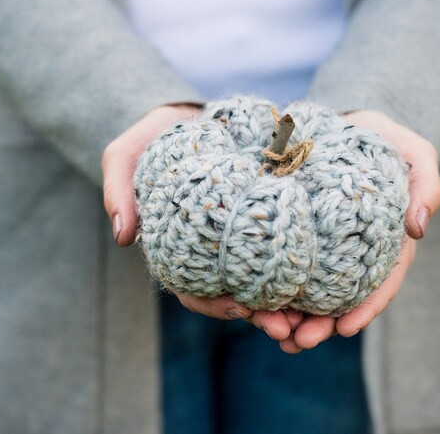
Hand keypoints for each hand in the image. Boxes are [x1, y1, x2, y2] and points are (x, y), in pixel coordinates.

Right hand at [100, 103, 292, 339]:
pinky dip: (300, 269)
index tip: (239, 309)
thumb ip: (118, 188)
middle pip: (235, 295)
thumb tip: (123, 237)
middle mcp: (212, 251)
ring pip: (264, 282)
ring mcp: (242, 237)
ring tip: (308, 315)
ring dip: (285, 304)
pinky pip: (285, 250)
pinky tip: (321, 280)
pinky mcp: (267, 218)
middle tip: (285, 326)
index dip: (214, 305)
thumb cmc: (156, 137)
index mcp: (179, 249)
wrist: (193, 113)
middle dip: (259, 315)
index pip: (193, 290)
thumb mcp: (126, 153)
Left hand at [279, 110, 439, 353]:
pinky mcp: (299, 232)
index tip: (343, 330)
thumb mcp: (415, 153)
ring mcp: (325, 244)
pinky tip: (254, 305)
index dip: (365, 309)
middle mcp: (354, 250)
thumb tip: (419, 228)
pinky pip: (286, 264)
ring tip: (274, 334)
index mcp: (386, 241)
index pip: (380, 283)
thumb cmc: (384, 139)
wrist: (345, 122)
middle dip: (321, 324)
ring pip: (311, 289)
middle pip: (341, 297)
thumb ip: (426, 184)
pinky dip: (273, 287)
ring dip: (294, 317)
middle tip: (298, 341)